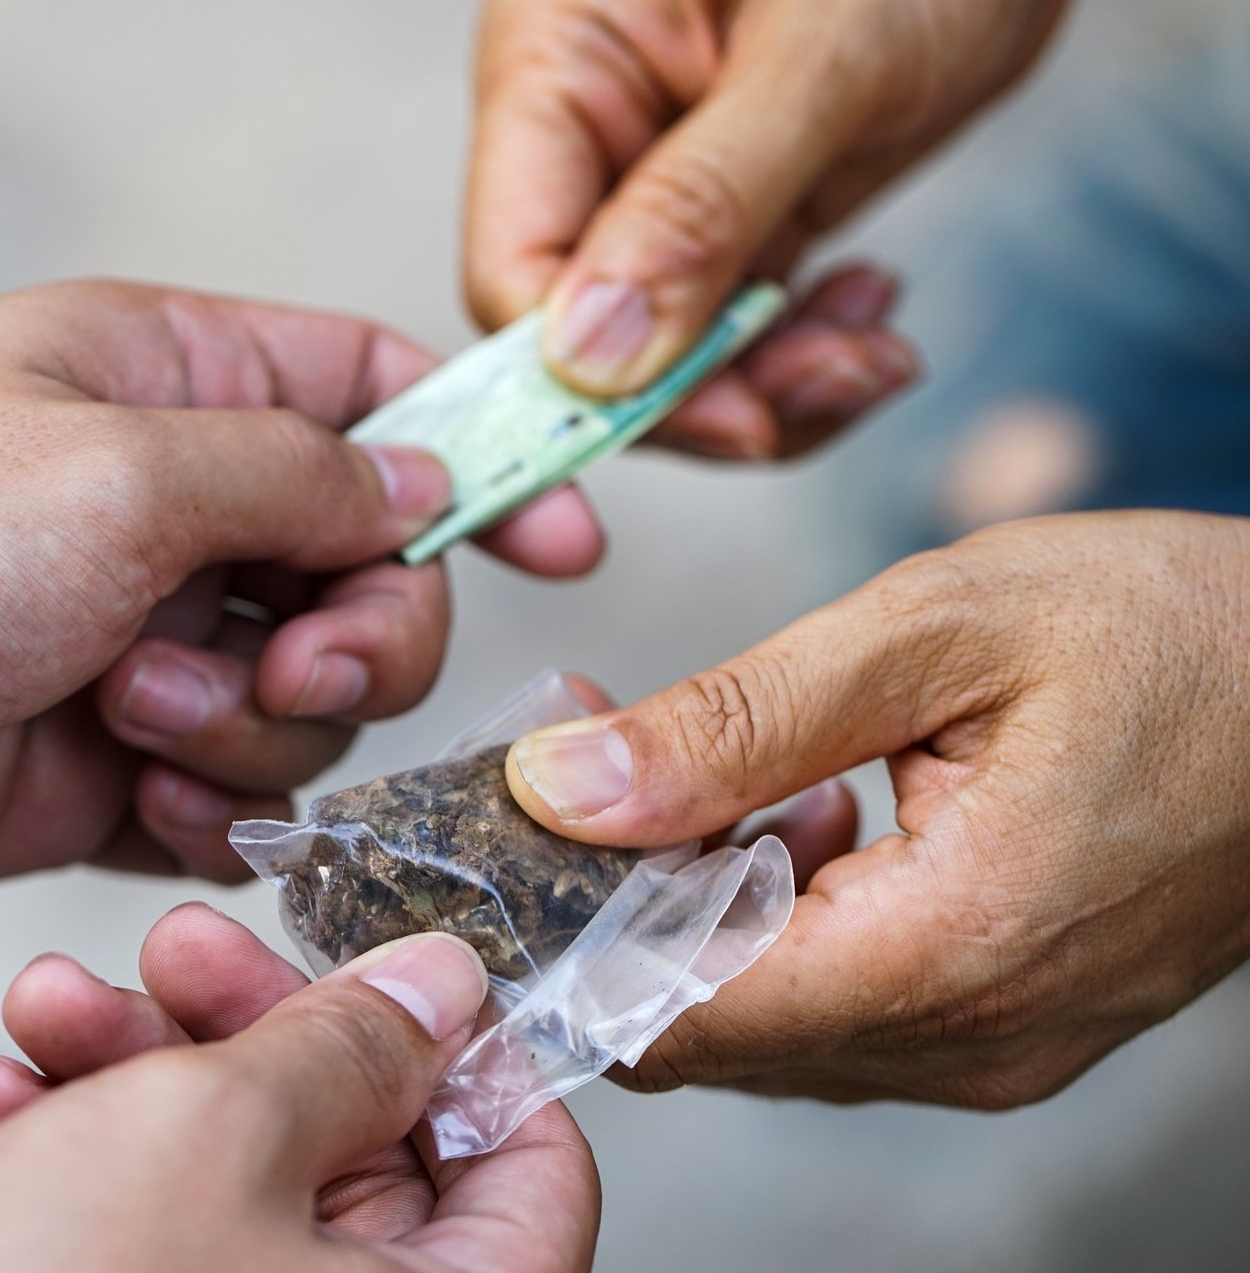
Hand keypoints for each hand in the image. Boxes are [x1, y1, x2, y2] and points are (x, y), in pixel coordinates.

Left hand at [0, 281, 600, 916]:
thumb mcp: (119, 470)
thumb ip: (299, 473)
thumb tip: (422, 480)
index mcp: (156, 376)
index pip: (368, 388)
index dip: (481, 455)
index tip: (567, 542)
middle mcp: (150, 501)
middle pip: (365, 562)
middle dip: (352, 627)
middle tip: (274, 653)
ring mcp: (124, 635)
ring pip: (306, 692)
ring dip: (252, 721)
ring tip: (128, 720)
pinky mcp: (90, 761)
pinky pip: (229, 790)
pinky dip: (208, 806)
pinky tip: (128, 802)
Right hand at [0, 905, 599, 1270]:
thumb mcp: (212, 1131)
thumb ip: (344, 1044)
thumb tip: (442, 987)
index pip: (534, 1171)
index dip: (461, 1048)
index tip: (375, 967)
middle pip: (366, 1153)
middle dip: (246, 1028)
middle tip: (172, 949)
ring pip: (240, 1181)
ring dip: (138, 1071)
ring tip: (45, 1008)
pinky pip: (157, 1240)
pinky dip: (87, 1156)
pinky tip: (5, 1098)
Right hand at [464, 0, 1133, 455]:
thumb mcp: (824, 54)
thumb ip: (702, 206)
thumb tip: (589, 354)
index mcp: (554, 63)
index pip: (511, 267)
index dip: (593, 374)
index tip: (725, 418)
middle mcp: (580, 132)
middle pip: (583, 336)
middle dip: (707, 389)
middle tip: (834, 382)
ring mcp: (647, 181)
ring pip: (659, 357)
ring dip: (770, 385)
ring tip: (875, 351)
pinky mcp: (721, 217)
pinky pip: (728, 337)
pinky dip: (799, 358)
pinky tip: (871, 313)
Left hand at [501, 511, 1249, 1106]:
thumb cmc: (1174, 632)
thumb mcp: (937, 626)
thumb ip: (735, 719)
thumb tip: (561, 788)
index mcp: (948, 952)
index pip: (674, 1016)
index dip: (562, 939)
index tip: (499, 845)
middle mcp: (972, 1040)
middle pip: (706, 1026)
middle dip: (615, 905)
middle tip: (585, 765)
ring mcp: (999, 1047)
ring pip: (767, 1019)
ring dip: (698, 905)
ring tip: (700, 765)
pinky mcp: (1013, 1022)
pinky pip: (843, 1003)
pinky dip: (783, 917)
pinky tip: (804, 805)